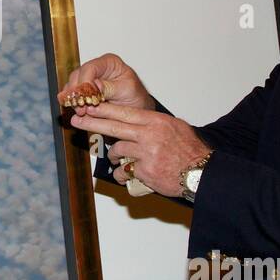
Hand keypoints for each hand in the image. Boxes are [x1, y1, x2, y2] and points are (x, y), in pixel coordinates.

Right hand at [57, 54, 150, 114]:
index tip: (85, 96)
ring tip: (80, 112)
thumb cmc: (135, 96)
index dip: (85, 82)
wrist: (136, 108)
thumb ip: (110, 87)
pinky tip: (79, 112)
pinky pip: (73, 96)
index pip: (90, 68)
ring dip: (74, 100)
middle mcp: (96, 69)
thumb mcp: (127, 90)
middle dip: (77, 93)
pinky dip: (74, 104)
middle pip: (78, 76)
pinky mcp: (84, 92)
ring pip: (72, 86)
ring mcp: (88, 80)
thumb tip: (95, 86)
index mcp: (109, 62)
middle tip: (81, 107)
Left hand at [70, 102, 210, 196]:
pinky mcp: (144, 172)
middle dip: (92, 123)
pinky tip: (126, 174)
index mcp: (155, 122)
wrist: (202, 173)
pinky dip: (122, 173)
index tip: (89, 105)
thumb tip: (136, 119)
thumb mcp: (176, 127)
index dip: (104, 109)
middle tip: (76, 120)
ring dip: (114, 155)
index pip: (124, 113)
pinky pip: (124, 171)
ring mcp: (146, 154)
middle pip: (114, 127)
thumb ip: (154, 123)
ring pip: (117, 151)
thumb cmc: (191, 150)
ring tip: (115, 157)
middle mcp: (149, 136)